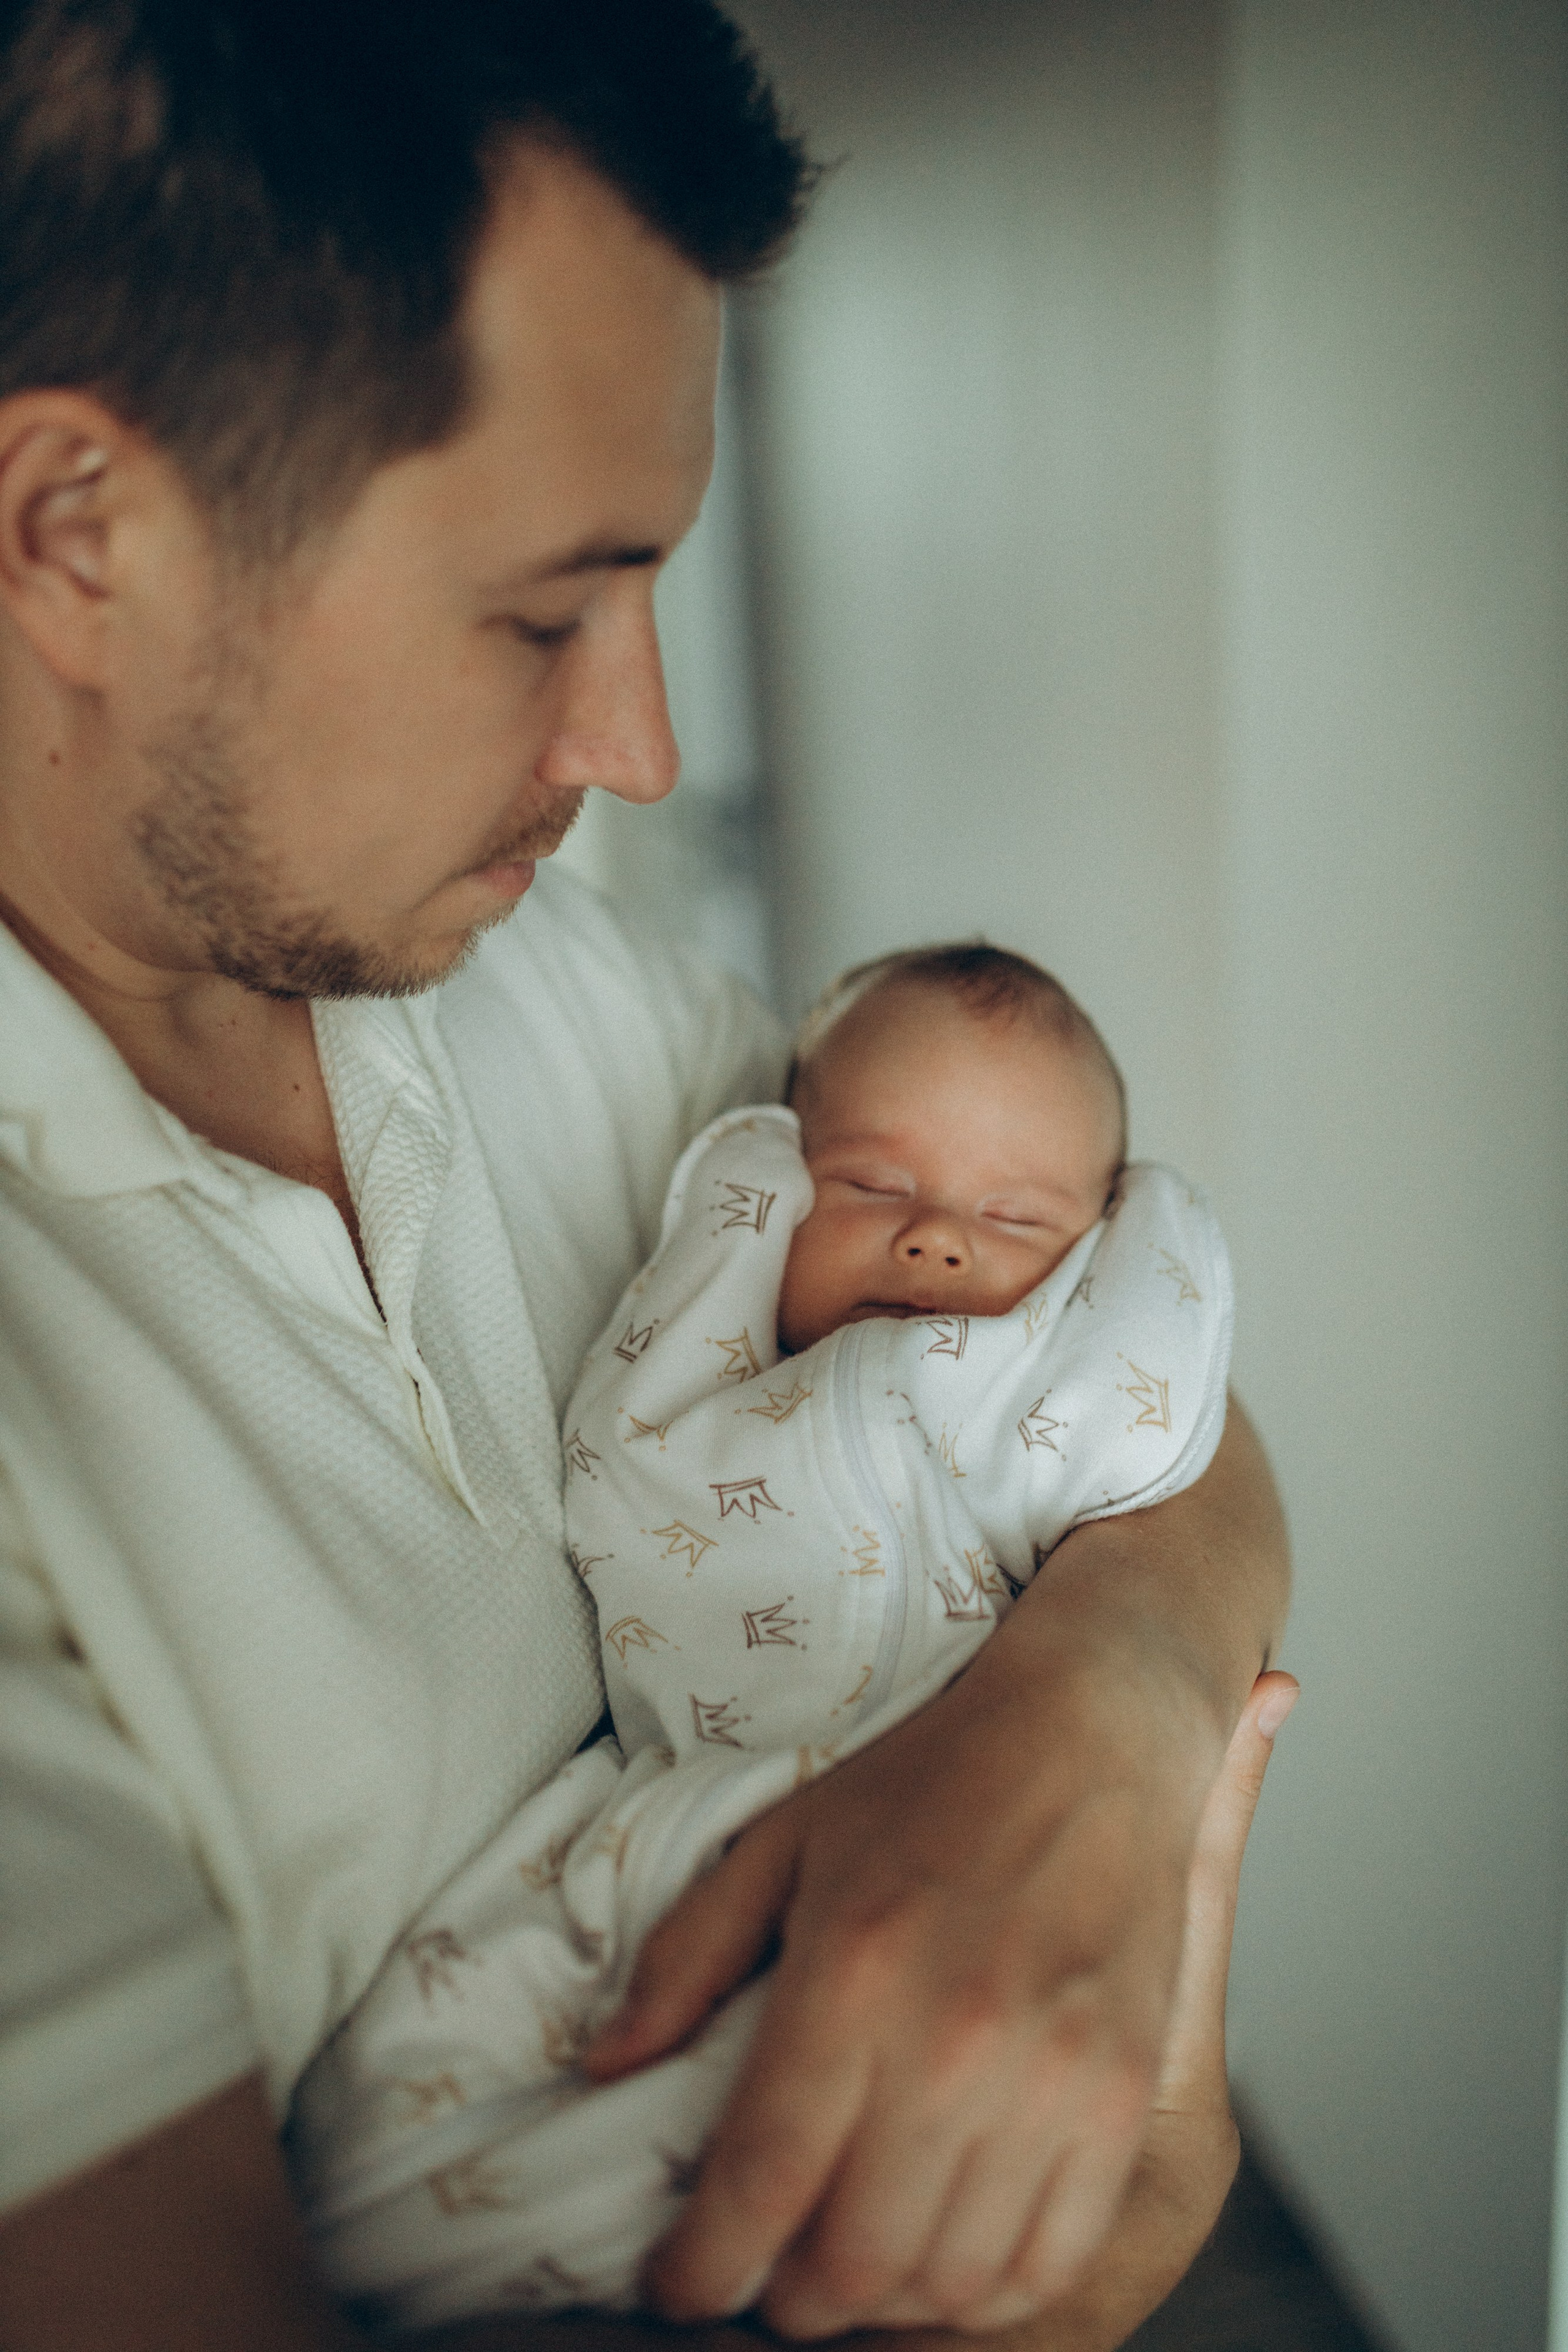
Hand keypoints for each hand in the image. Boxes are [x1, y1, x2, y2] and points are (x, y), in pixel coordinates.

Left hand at [583, 1614, 1287, 2340]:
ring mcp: (1050, 2080)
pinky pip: (1049, 2260)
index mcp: (851, 1974)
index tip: (674, 2284)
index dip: (699, 2267)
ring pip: (947, 2281)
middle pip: (851, 2261)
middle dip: (785, 2302)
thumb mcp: (782, 1840)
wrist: (1094, 1730)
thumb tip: (606, 2062)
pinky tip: (942, 2258)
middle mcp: (952, 2043)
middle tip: (760, 2277)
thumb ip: (687, 1956)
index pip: (759, 2181)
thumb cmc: (934, 1778)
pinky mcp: (1120, 2098)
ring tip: (846, 2267)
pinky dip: (983, 2292)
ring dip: (881, 2306)